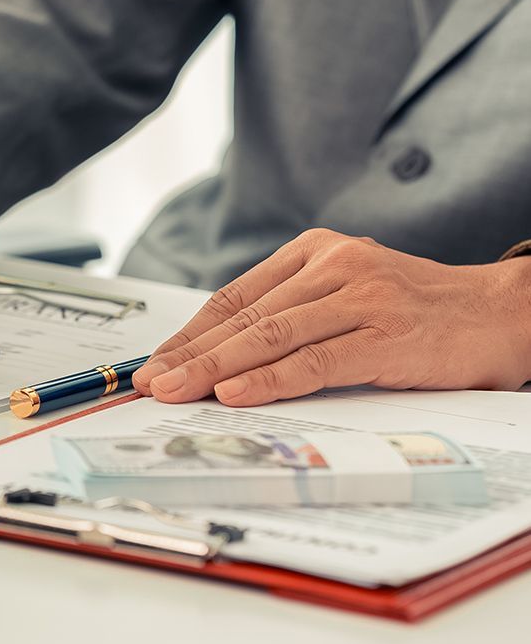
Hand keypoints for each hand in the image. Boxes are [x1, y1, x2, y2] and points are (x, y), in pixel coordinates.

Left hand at [131, 229, 530, 406]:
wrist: (502, 312)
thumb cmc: (417, 310)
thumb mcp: (346, 293)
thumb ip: (292, 312)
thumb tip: (220, 355)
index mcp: (314, 250)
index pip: (234, 297)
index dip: (188, 334)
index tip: (153, 363)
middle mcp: (332, 266)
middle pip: (242, 318)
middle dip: (188, 355)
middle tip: (147, 383)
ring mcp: (358, 298)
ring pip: (268, 336)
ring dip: (213, 369)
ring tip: (175, 391)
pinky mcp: (383, 335)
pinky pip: (313, 360)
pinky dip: (268, 378)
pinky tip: (234, 393)